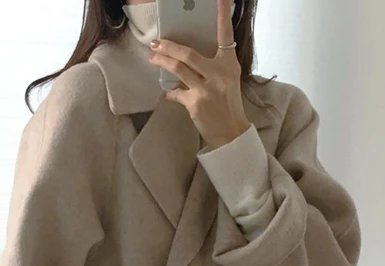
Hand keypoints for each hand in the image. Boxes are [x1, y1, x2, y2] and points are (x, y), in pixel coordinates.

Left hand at [148, 0, 250, 149]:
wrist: (231, 132)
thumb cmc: (227, 104)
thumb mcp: (227, 80)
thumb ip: (213, 66)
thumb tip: (187, 55)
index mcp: (229, 65)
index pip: (226, 35)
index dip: (223, 14)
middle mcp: (219, 74)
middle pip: (188, 53)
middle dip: (168, 47)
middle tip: (156, 43)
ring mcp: (207, 89)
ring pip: (178, 69)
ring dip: (162, 62)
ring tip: (153, 58)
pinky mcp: (195, 103)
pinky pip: (176, 92)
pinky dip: (170, 91)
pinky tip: (168, 91)